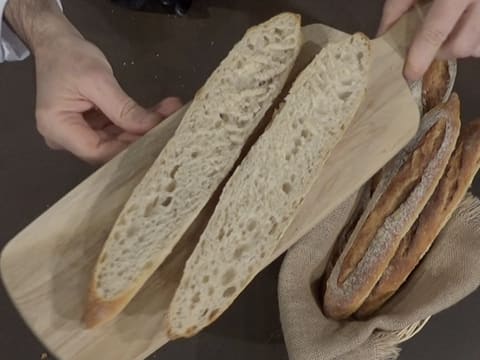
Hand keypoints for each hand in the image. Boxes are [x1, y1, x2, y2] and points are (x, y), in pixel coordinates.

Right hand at [34, 33, 180, 163]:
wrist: (55, 43)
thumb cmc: (69, 57)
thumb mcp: (98, 80)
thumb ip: (124, 108)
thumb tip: (151, 126)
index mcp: (57, 128)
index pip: (97, 152)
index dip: (128, 150)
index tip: (156, 141)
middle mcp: (64, 138)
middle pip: (108, 149)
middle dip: (140, 138)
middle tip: (169, 127)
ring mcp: (78, 133)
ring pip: (116, 140)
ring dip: (142, 129)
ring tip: (169, 116)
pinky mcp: (90, 127)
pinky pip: (115, 131)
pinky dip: (135, 122)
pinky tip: (158, 114)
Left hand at [377, 0, 479, 80]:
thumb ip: (398, 5)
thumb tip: (383, 35)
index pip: (436, 30)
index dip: (420, 56)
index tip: (410, 74)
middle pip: (462, 45)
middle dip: (442, 52)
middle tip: (430, 45)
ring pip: (478, 46)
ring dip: (461, 47)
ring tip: (451, 32)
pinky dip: (474, 40)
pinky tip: (465, 27)